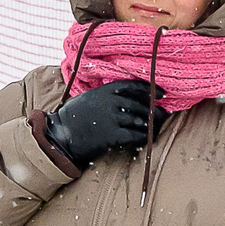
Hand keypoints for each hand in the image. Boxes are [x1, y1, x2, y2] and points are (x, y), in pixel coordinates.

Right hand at [45, 79, 161, 164]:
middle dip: (155, 111)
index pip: (133, 86)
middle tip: (164, 115)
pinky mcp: (112, 136)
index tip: (163, 94)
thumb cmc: (73, 117)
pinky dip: (145, 138)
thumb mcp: (88, 97)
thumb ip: (106, 94)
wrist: (60, 136)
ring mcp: (111, 119)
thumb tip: (126, 95)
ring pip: (141, 121)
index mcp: (104, 91)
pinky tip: (149, 139)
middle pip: (141, 105)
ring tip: (157, 127)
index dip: (150, 90)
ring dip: (152, 125)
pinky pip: (136, 136)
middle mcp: (110, 103)